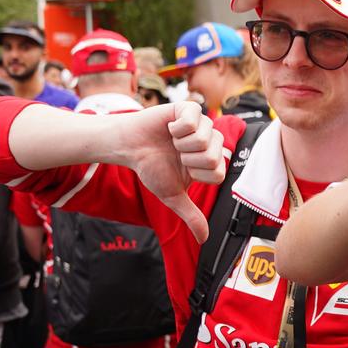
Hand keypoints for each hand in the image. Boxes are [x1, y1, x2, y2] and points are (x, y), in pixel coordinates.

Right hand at [118, 101, 225, 241]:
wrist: (129, 147)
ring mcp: (202, 123)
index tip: (182, 169)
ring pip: (204, 139)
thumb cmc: (151, 168)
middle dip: (187, 159)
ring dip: (181, 144)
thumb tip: (204, 240)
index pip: (218, 173)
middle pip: (213, 157)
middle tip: (176, 154)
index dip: (196, 174)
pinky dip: (177, 128)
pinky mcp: (189, 108)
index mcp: (211, 161)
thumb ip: (191, 215)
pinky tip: (170, 128)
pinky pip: (194, 120)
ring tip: (172, 141)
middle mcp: (211, 141)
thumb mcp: (172, 195)